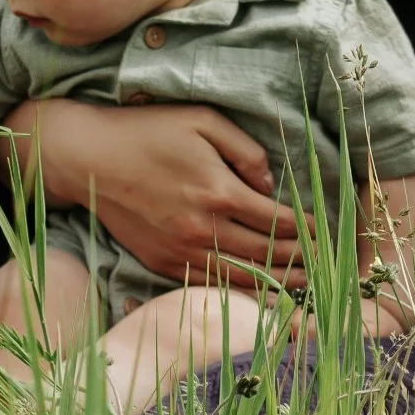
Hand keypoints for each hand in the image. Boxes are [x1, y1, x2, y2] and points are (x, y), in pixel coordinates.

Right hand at [31, 100, 310, 288]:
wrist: (89, 158)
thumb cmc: (148, 131)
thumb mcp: (203, 120)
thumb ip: (245, 150)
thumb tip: (269, 182)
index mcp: (218, 191)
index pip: (276, 219)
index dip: (305, 228)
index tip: (324, 231)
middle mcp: (203, 229)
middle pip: (265, 254)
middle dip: (300, 262)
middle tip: (325, 267)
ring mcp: (181, 251)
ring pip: (240, 277)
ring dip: (276, 284)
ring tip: (304, 289)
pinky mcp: (162, 262)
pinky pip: (209, 283)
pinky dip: (238, 292)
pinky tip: (257, 294)